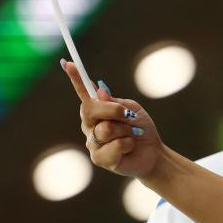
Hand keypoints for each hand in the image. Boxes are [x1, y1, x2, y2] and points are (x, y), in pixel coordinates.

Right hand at [62, 60, 162, 178]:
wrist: (153, 153)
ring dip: (126, 131)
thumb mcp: (133, 110)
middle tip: (129, 117)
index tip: (68, 63)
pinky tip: (129, 148)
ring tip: (133, 135)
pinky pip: (114, 145)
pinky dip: (128, 144)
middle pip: (90, 110)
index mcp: (97, 111)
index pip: (84, 93)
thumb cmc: (141, 129)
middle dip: (114, 111)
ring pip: (105, 129)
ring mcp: (93, 142)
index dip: (76, 79)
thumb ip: (116, 103)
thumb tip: (99, 92)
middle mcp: (90, 125)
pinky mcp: (99, 158)